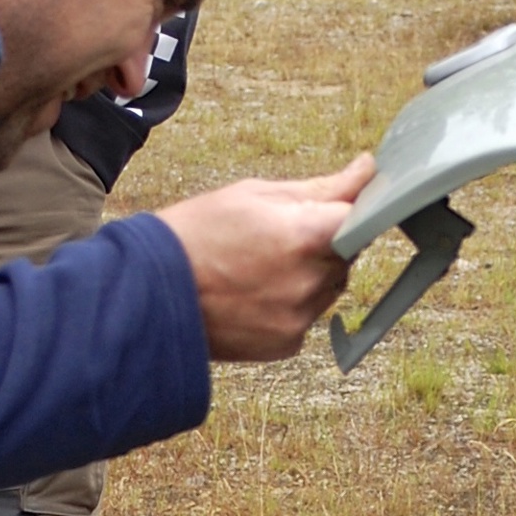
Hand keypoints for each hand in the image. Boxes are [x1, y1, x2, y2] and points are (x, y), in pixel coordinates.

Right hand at [156, 155, 375, 360]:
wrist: (149, 295)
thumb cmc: (196, 234)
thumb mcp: (255, 195)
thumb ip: (320, 187)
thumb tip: (366, 171)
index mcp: (307, 235)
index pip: (361, 219)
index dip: (348, 211)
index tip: (331, 209)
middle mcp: (310, 281)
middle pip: (346, 256)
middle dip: (324, 243)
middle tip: (275, 237)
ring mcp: (300, 317)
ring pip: (328, 288)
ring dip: (309, 275)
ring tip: (258, 267)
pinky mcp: (288, 344)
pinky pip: (307, 317)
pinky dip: (290, 305)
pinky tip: (253, 295)